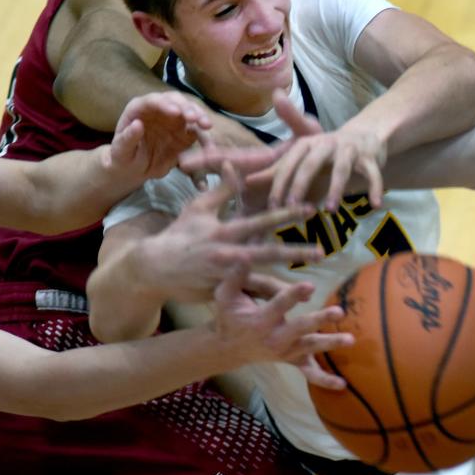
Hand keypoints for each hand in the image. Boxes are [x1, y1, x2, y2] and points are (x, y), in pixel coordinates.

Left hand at [107, 91, 210, 181]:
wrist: (135, 169)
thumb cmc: (123, 157)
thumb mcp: (121, 151)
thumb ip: (128, 138)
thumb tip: (137, 124)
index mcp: (140, 108)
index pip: (153, 101)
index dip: (165, 104)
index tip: (176, 113)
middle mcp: (159, 109)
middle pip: (175, 101)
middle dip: (186, 107)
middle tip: (195, 119)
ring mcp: (173, 120)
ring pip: (189, 112)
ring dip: (199, 116)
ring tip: (207, 125)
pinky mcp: (184, 132)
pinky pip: (196, 130)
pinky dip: (204, 135)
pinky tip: (209, 142)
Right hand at [139, 169, 325, 302]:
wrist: (154, 268)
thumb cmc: (179, 234)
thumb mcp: (198, 208)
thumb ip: (222, 189)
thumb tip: (233, 163)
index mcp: (224, 230)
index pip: (260, 220)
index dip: (285, 214)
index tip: (309, 209)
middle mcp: (226, 254)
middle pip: (266, 253)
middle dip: (294, 252)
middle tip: (319, 251)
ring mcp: (224, 278)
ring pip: (259, 282)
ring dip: (285, 286)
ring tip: (310, 290)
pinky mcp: (220, 296)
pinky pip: (247, 301)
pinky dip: (265, 305)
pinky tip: (286, 312)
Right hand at [213, 267, 352, 389]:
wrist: (228, 348)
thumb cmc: (228, 317)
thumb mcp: (225, 296)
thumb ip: (235, 276)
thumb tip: (245, 255)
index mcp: (260, 321)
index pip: (280, 305)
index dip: (294, 294)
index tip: (310, 285)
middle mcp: (274, 338)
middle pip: (300, 328)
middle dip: (320, 320)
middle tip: (338, 312)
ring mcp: (285, 352)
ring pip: (310, 348)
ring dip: (331, 343)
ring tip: (350, 339)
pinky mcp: (291, 361)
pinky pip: (309, 374)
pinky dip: (325, 380)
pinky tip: (343, 384)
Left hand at [256, 92, 385, 209]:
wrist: (364, 136)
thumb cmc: (326, 152)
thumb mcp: (301, 157)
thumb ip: (276, 166)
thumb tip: (246, 180)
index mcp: (307, 143)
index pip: (289, 163)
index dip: (280, 183)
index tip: (272, 205)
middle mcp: (327, 143)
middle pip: (311, 163)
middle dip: (300, 185)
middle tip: (292, 207)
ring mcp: (350, 150)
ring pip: (342, 169)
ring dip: (336, 189)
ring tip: (330, 211)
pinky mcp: (370, 158)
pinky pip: (373, 174)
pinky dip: (375, 188)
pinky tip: (376, 205)